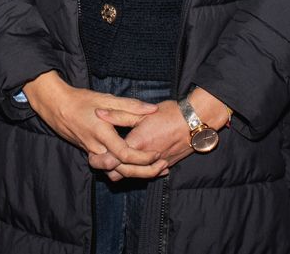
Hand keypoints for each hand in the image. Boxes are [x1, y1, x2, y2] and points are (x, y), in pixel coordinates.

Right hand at [23, 71, 164, 176]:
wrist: (56, 106)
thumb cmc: (81, 100)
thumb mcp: (107, 99)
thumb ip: (130, 106)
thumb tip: (152, 110)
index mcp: (102, 133)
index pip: (125, 154)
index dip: (143, 157)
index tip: (157, 153)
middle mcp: (96, 148)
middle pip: (122, 169)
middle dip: (144, 172)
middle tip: (162, 166)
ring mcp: (92, 153)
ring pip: (115, 171)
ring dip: (135, 173)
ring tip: (154, 169)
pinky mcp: (90, 153)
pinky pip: (109, 166)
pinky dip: (123, 167)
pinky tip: (135, 163)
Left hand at [107, 87, 230, 180]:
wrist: (195, 121)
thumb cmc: (169, 114)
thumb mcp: (141, 112)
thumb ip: (118, 116)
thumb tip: (98, 113)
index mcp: (136, 144)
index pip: (111, 162)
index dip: (100, 160)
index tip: (95, 153)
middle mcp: (145, 159)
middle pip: (120, 175)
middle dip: (110, 169)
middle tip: (104, 157)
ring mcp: (157, 165)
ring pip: (134, 177)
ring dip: (126, 170)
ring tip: (119, 157)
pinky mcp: (167, 166)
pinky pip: (149, 175)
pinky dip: (142, 170)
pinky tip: (138, 159)